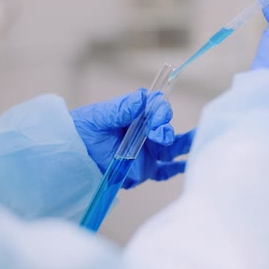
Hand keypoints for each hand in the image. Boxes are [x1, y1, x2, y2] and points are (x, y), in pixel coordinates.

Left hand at [70, 89, 194, 188]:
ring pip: (170, 148)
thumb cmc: (86, 128)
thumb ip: (121, 109)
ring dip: (182, 145)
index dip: (161, 111)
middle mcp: (147, 132)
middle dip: (166, 130)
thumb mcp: (101, 116)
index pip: (157, 109)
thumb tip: (141, 97)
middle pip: (165, 129)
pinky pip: (164, 171)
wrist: (73, 152)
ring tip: (195, 142)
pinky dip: (177, 169)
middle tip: (160, 134)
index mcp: (138, 114)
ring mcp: (148, 152)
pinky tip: (187, 166)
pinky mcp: (145, 170)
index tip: (157, 117)